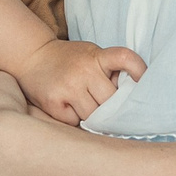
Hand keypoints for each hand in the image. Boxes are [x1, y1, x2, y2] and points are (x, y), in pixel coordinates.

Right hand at [14, 38, 144, 124]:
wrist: (31, 56)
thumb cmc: (68, 59)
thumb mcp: (90, 54)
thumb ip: (108, 69)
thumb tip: (130, 95)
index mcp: (96, 56)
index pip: (124, 58)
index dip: (138, 69)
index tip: (144, 81)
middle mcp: (83, 71)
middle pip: (110, 101)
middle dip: (109, 106)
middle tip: (103, 105)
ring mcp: (68, 87)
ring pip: (94, 115)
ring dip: (92, 116)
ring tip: (82, 104)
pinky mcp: (53, 103)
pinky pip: (75, 122)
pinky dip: (74, 120)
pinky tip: (67, 108)